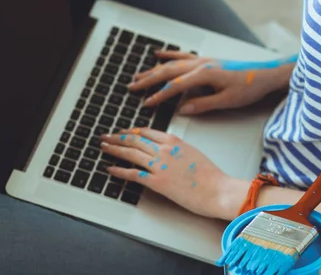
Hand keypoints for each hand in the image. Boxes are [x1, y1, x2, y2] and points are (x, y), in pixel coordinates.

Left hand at [100, 128, 247, 218]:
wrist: (217, 189)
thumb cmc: (210, 174)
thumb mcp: (193, 153)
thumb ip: (177, 149)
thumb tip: (167, 151)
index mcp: (174, 141)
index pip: (147, 132)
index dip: (131, 131)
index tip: (123, 132)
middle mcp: (164, 149)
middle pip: (135, 140)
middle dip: (117, 137)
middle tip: (106, 136)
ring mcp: (160, 165)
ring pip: (131, 153)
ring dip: (114, 149)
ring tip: (103, 147)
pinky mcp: (157, 182)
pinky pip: (133, 174)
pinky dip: (119, 170)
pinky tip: (110, 168)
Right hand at [128, 50, 289, 114]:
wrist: (266, 72)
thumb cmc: (249, 87)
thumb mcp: (227, 101)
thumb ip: (203, 105)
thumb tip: (182, 109)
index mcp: (204, 75)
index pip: (175, 86)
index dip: (159, 96)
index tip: (145, 103)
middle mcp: (201, 64)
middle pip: (168, 71)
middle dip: (149, 80)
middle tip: (132, 87)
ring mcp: (204, 60)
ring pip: (173, 63)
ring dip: (155, 69)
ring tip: (139, 74)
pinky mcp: (208, 59)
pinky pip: (183, 55)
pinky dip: (169, 55)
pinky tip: (159, 54)